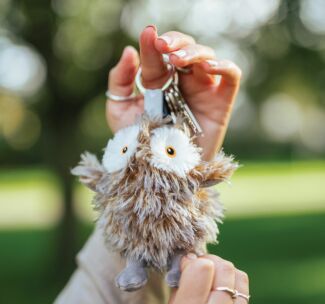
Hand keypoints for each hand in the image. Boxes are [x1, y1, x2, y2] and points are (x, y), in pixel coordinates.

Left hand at [106, 25, 240, 159]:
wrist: (159, 171)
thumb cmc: (139, 144)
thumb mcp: (119, 112)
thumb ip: (119, 81)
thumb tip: (130, 51)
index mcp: (160, 82)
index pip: (160, 55)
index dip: (154, 43)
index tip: (149, 35)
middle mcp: (182, 83)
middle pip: (186, 49)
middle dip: (176, 42)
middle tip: (163, 46)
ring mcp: (202, 91)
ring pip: (208, 57)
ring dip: (195, 51)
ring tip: (178, 60)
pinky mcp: (220, 104)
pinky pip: (232, 76)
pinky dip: (224, 65)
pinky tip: (208, 67)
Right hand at [160, 255, 249, 303]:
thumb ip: (180, 291)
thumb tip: (190, 264)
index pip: (202, 268)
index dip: (193, 261)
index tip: (186, 264)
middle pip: (224, 268)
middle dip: (210, 262)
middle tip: (200, 267)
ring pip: (239, 276)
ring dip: (225, 271)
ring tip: (213, 278)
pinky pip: (244, 294)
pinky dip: (233, 286)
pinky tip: (221, 294)